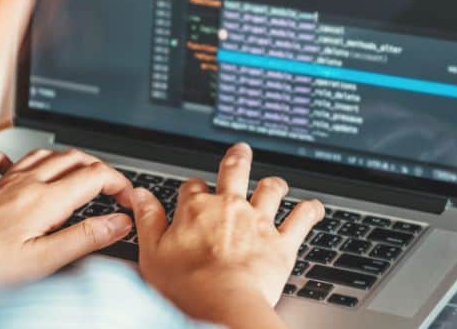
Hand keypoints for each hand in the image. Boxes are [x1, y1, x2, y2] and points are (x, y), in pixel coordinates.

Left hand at [0, 149, 133, 283]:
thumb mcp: (44, 259)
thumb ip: (85, 237)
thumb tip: (119, 222)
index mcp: (46, 199)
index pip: (95, 175)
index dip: (119, 184)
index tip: (127, 200)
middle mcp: (27, 182)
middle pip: (75, 158)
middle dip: (100, 169)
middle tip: (111, 190)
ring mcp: (3, 181)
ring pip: (45, 154)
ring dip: (69, 161)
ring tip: (80, 176)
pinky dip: (15, 159)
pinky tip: (19, 169)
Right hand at [132, 143, 324, 327]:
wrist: (223, 304)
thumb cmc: (185, 286)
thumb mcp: (152, 252)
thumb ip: (148, 219)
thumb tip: (140, 194)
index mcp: (196, 209)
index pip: (193, 187)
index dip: (194, 190)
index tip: (194, 195)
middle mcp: (230, 208)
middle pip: (234, 172)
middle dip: (237, 159)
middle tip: (240, 151)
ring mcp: (259, 223)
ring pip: (270, 189)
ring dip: (274, 184)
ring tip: (276, 182)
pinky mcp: (282, 243)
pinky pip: (302, 219)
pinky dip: (310, 210)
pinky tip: (315, 207)